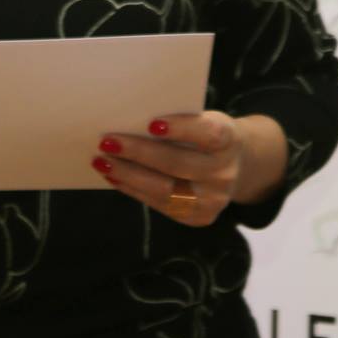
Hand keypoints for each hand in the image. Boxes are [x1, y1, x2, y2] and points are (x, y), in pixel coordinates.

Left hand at [93, 112, 286, 226]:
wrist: (236, 165)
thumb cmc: (206, 134)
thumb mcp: (204, 120)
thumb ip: (178, 122)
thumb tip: (127, 122)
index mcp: (230, 140)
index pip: (208, 134)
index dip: (182, 128)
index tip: (152, 123)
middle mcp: (225, 173)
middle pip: (178, 164)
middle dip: (138, 152)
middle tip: (107, 141)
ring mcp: (213, 200)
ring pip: (164, 190)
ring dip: (128, 174)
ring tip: (101, 161)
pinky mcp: (199, 217)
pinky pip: (161, 205)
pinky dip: (133, 189)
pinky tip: (114, 176)